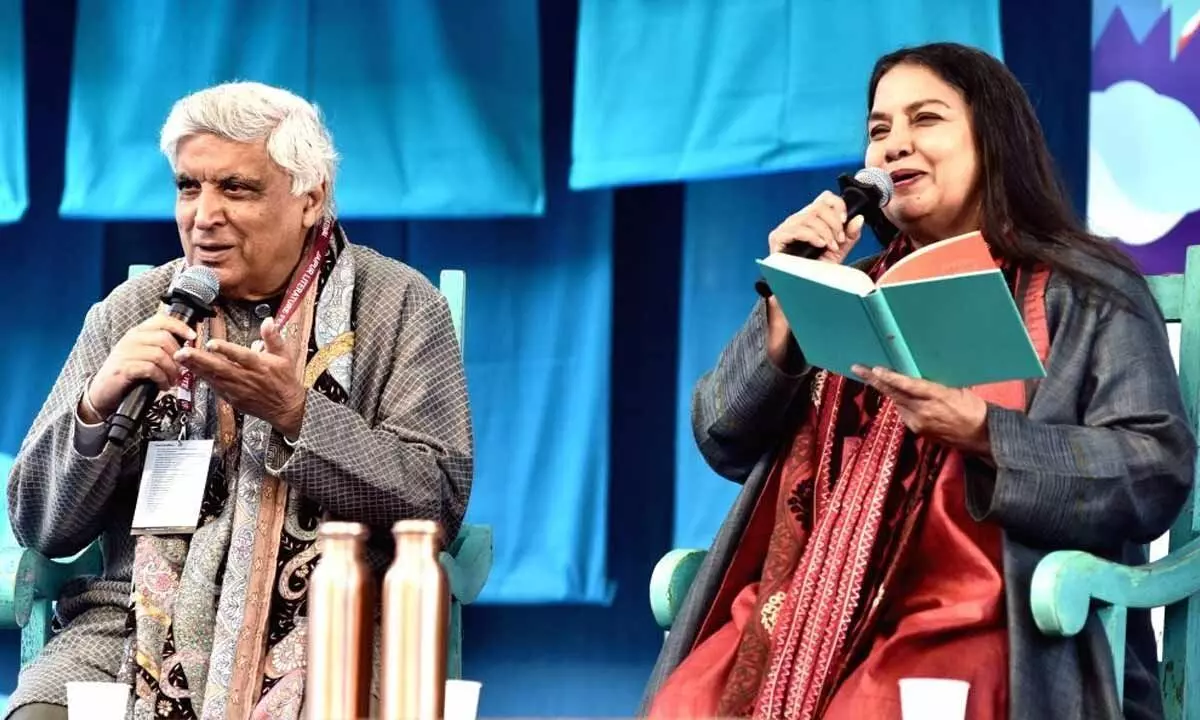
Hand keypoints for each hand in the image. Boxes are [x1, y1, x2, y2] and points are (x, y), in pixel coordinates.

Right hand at [84, 313, 197, 421]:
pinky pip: (151, 369)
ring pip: (160, 355)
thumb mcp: (144, 356)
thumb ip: (160, 348)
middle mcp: (131, 339)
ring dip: (171, 371)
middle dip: (178, 357)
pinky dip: (162, 379)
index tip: (193, 337)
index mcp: (138, 333)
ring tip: (172, 381)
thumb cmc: (128, 374)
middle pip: (164, 338)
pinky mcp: (123, 368)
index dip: (180, 326)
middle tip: (181, 371)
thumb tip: (186, 347)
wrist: (102, 393)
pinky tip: (163, 386)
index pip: (161, 319)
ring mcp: (125, 353)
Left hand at [175, 317, 306, 436]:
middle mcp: (247, 378)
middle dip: (200, 360)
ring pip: (214, 378)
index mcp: (260, 366)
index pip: (241, 356)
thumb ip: (273, 338)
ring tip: (181, 359)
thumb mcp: (284, 356)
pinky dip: (203, 379)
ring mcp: (238, 390)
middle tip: (182, 352)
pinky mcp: (233, 398)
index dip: (226, 350)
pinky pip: (215, 387)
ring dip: (196, 368)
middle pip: (221, 368)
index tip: (211, 343)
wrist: (286, 408)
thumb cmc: (284, 381)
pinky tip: (192, 371)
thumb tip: (268, 321)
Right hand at [767, 190, 865, 264]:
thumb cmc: (817, 270)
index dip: (838, 205)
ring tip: (830, 246)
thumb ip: (849, 235)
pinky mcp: (778, 237)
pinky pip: (797, 229)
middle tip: (839, 240)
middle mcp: (799, 219)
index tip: (845, 220)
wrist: (803, 288)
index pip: (824, 198)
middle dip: (834, 223)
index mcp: (812, 219)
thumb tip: (859, 218)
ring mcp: (787, 227)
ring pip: (809, 217)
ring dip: (825, 232)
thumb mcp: (839, 251)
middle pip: (819, 206)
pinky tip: (820, 245)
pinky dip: (812, 236)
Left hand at [853, 365, 991, 457]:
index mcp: (938, 397)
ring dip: (887, 390)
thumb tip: (917, 374)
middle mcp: (924, 412)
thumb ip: (935, 384)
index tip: (874, 369)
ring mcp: (919, 423)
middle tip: (858, 368)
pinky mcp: (917, 431)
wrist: (982, 436)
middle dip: (875, 380)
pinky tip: (898, 395)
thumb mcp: (958, 390)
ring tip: (874, 376)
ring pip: (897, 402)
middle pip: (894, 394)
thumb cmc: (974, 408)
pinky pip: (903, 412)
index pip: (909, 386)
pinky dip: (900, 402)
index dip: (890, 378)